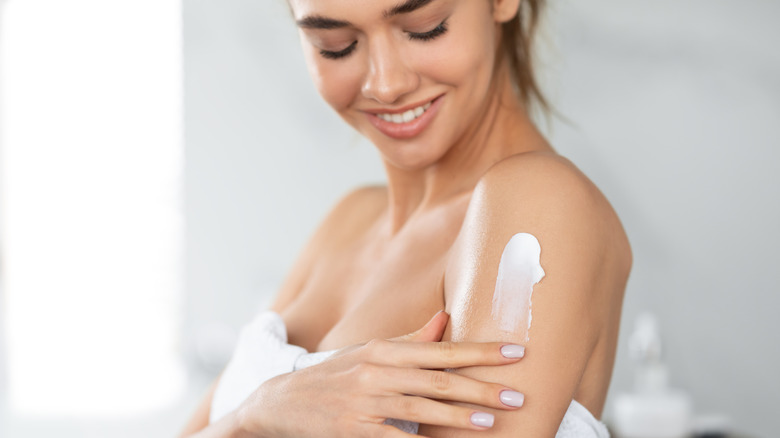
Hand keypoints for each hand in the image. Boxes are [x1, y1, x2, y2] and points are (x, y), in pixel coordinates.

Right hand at [236, 311, 526, 436]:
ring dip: (457, 417)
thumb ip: (412, 340)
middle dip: (480, 387)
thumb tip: (447, 319)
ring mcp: (363, 403)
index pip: (442, 350)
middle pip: (437, 380)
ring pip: (419, 409)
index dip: (481, 352)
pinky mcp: (354, 432)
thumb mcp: (369, 352)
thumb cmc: (335, 376)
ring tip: (489, 422)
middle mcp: (375, 372)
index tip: (517, 353)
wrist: (281, 403)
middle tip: (517, 394)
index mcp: (383, 349)